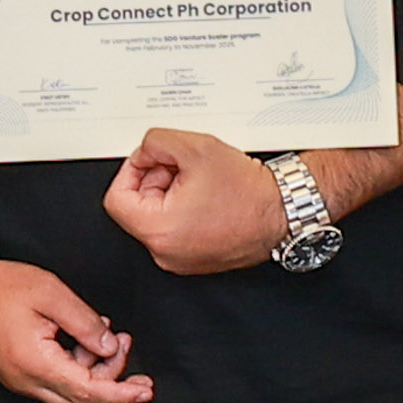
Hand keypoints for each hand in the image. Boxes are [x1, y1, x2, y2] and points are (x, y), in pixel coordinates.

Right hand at [0, 252, 149, 402]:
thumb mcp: (50, 293)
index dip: (121, 395)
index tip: (145, 391)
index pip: (88, 392)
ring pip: (70, 398)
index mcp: (36, 363)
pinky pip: (56, 386)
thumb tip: (111, 345)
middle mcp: (27, 382)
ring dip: (98, 376)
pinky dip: (80, 371)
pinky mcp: (18, 375)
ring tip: (114, 339)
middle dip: (116, 392)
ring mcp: (21, 381)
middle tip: (139, 371)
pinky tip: (88, 343)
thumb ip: (85, 322)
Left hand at [104, 126, 297, 279]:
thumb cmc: (249, 192)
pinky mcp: (196, 259)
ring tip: (200, 180)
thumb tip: (144, 151)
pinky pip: (176, 228)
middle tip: (183, 167)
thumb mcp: (195, 148)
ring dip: (172, 192)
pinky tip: (208, 195)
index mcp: (158, 230)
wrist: (285, 212)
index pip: (117, 198)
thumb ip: (157, 143)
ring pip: (158, 216)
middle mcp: (165, 253)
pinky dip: (185, 208)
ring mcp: (180, 259)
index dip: (131, 171)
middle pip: (138, 207)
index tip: (150, 160)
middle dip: (157, 179)